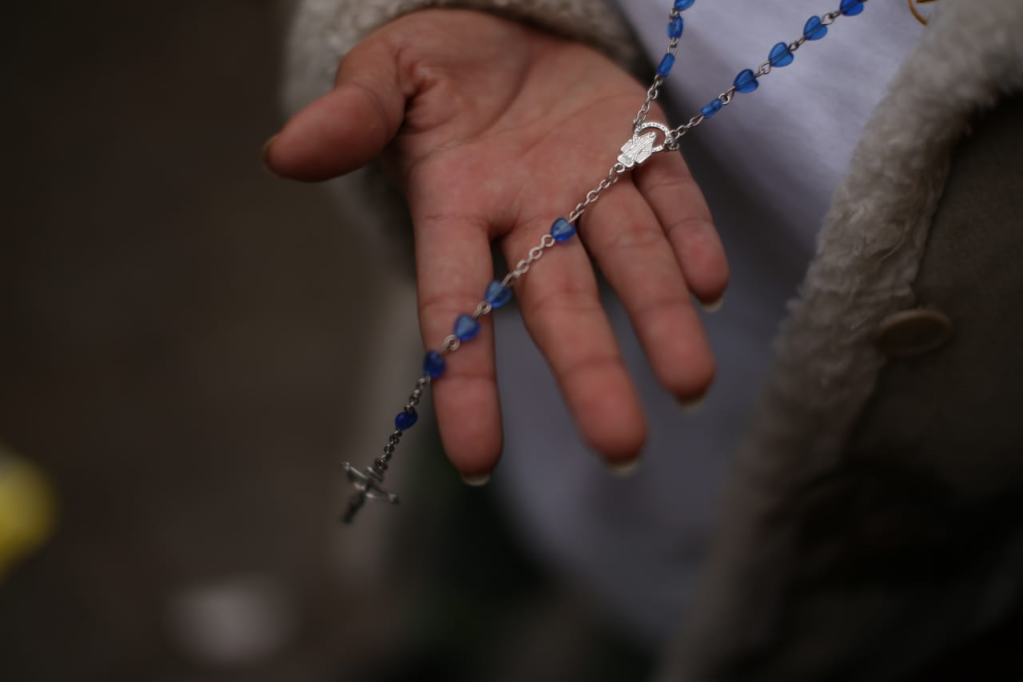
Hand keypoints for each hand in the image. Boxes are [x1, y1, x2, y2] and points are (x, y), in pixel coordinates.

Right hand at [264, 10, 727, 475]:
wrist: (499, 24)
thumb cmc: (432, 63)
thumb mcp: (382, 75)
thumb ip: (351, 116)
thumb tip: (283, 153)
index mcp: (455, 202)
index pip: (455, 300)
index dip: (465, 379)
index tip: (476, 463)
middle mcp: (528, 211)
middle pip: (560, 302)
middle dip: (589, 372)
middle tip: (623, 448)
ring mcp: (591, 181)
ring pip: (629, 258)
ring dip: (662, 319)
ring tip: (693, 384)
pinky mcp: (640, 142)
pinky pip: (673, 194)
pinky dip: (693, 236)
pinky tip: (712, 286)